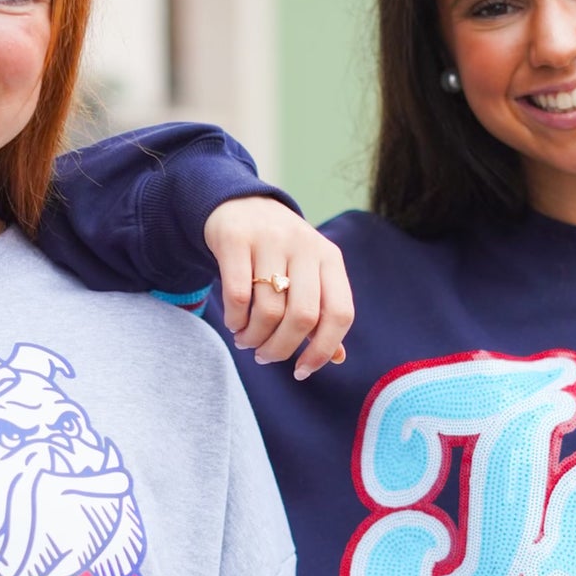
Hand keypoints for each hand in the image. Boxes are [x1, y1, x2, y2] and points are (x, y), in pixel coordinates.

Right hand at [204, 199, 352, 379]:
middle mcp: (305, 246)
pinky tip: (234, 324)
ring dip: (254, 337)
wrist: (240, 203)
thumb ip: (322, 313)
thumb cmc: (279, 251)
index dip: (324, 350)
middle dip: (281, 348)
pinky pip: (237, 295)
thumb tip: (338, 357)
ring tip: (246, 341)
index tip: (302, 371)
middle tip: (264, 357)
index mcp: (330, 258)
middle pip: (302, 317)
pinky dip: (235, 320)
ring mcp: (270, 239)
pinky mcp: (235, 239)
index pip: (340, 314)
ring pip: (268, 310)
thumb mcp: (309, 273)